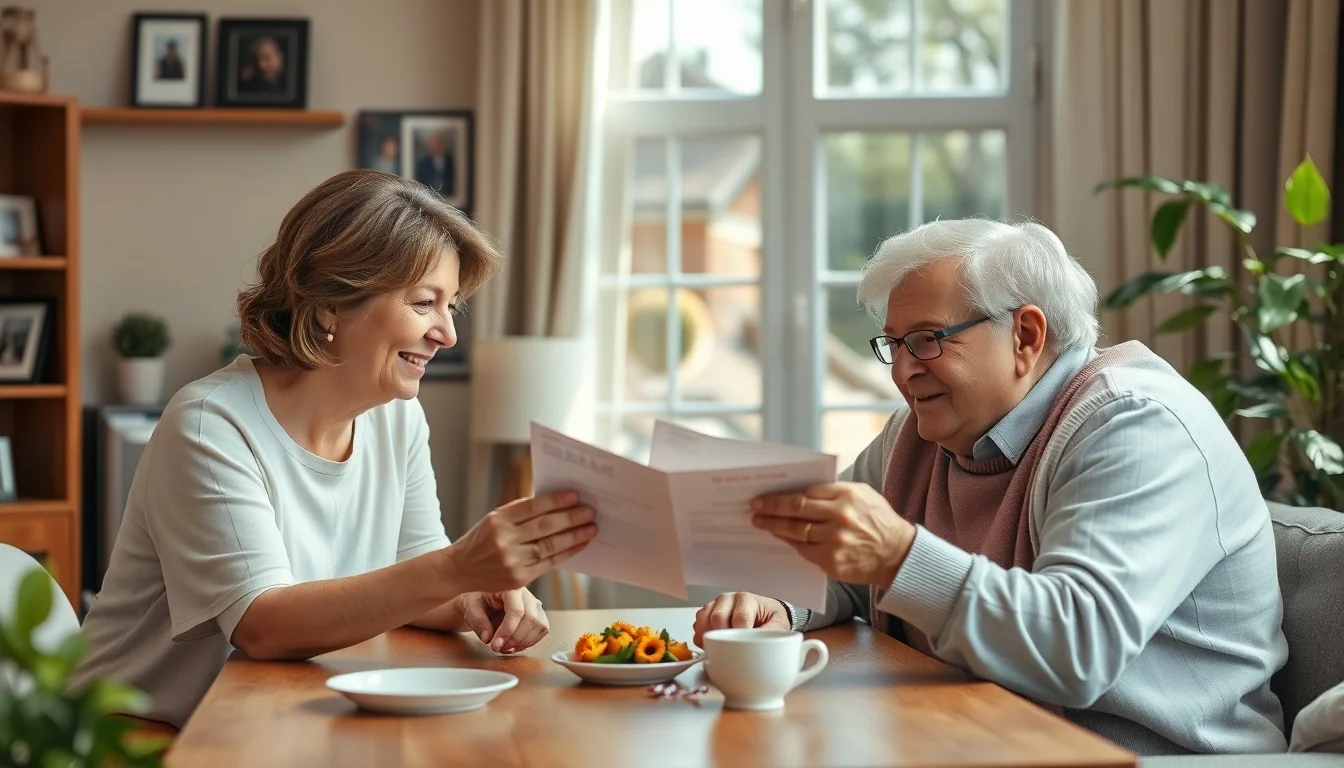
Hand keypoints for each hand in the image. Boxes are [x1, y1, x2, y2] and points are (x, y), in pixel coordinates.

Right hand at [442, 490, 596, 593]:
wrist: (460, 569)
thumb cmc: (482, 539)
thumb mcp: (494, 519)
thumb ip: (521, 512)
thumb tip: (556, 502)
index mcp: (498, 520)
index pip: (533, 507)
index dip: (556, 501)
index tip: (575, 495)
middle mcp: (504, 540)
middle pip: (545, 526)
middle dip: (571, 518)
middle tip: (590, 511)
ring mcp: (512, 561)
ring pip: (550, 546)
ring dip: (575, 536)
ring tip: (591, 528)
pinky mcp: (519, 578)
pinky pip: (549, 563)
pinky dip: (567, 553)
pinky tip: (580, 544)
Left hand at [455, 588, 548, 653]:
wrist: (481, 600)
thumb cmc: (476, 600)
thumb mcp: (470, 608)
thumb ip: (478, 622)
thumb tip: (488, 638)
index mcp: (510, 588)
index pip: (516, 610)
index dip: (508, 630)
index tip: (495, 644)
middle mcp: (526, 594)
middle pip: (532, 619)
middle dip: (515, 639)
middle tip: (498, 648)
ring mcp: (534, 604)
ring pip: (540, 626)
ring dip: (523, 642)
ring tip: (504, 647)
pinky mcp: (538, 615)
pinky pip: (541, 631)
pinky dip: (528, 642)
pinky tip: (513, 645)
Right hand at [692, 592, 790, 647]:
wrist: (766, 614)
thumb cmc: (771, 619)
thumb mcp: (778, 626)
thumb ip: (769, 635)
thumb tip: (756, 649)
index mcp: (746, 599)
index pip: (739, 617)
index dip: (740, 635)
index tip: (743, 647)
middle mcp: (728, 599)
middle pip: (717, 618)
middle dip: (723, 637)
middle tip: (731, 650)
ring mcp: (715, 604)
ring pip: (703, 620)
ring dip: (709, 637)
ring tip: (719, 648)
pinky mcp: (707, 612)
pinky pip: (697, 624)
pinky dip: (701, 636)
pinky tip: (711, 644)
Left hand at [751, 482, 915, 585]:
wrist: (898, 555)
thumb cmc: (877, 521)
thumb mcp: (862, 495)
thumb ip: (833, 491)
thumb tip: (799, 489)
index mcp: (847, 495)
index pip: (805, 493)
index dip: (781, 495)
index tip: (764, 495)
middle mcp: (840, 517)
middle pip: (796, 510)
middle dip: (771, 509)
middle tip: (754, 507)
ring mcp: (835, 542)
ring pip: (796, 532)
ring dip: (774, 527)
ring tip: (760, 523)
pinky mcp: (832, 563)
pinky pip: (804, 551)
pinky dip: (792, 544)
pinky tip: (782, 538)